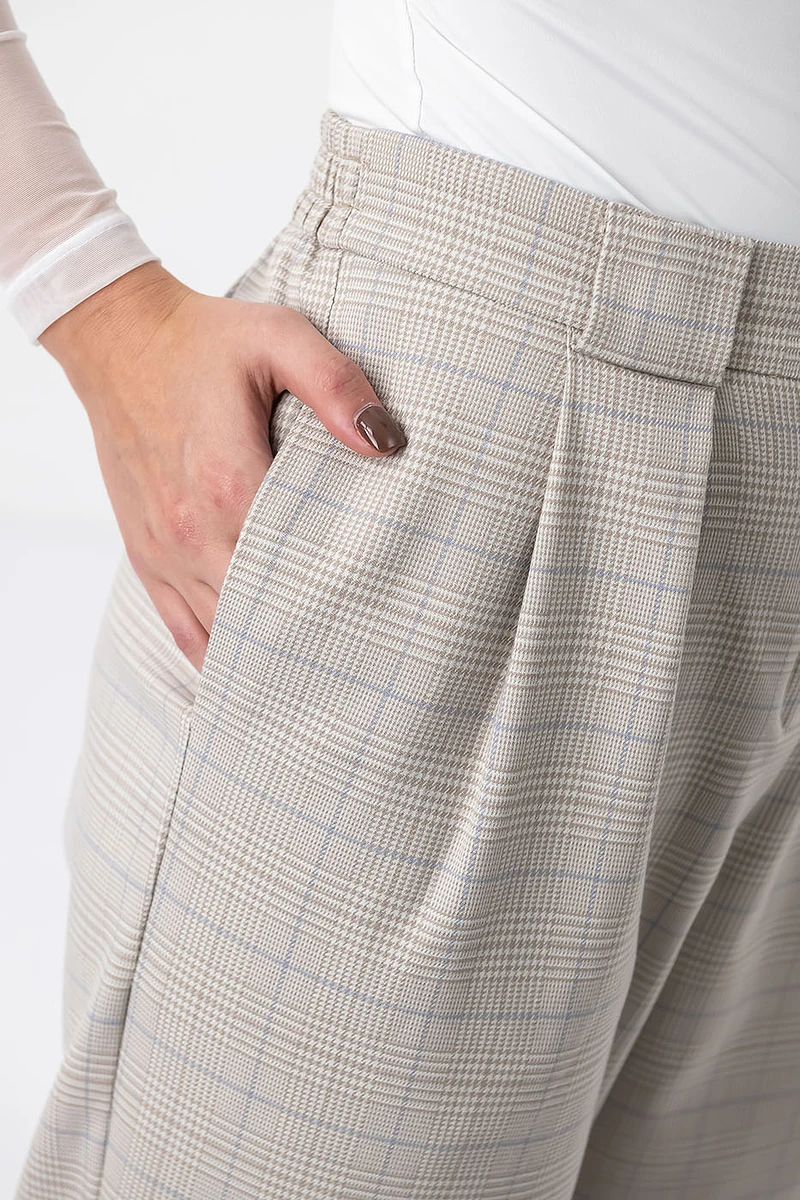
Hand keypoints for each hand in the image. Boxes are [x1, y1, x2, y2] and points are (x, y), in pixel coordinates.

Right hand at [40, 261, 406, 674]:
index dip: (342, 593)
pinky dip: (217, 654)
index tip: (382, 613)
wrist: (118, 339)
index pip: (298, 565)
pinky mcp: (145, 555)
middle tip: (363, 652)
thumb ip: (337, 387)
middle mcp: (193, 530)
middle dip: (311, 629)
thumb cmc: (205, 339)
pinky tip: (250, 668)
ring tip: (317, 666)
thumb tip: (388, 442)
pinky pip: (181, 628)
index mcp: (231, 481)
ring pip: (222, 631)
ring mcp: (165, 550)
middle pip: (262, 609)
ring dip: (266, 649)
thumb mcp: (280, 337)